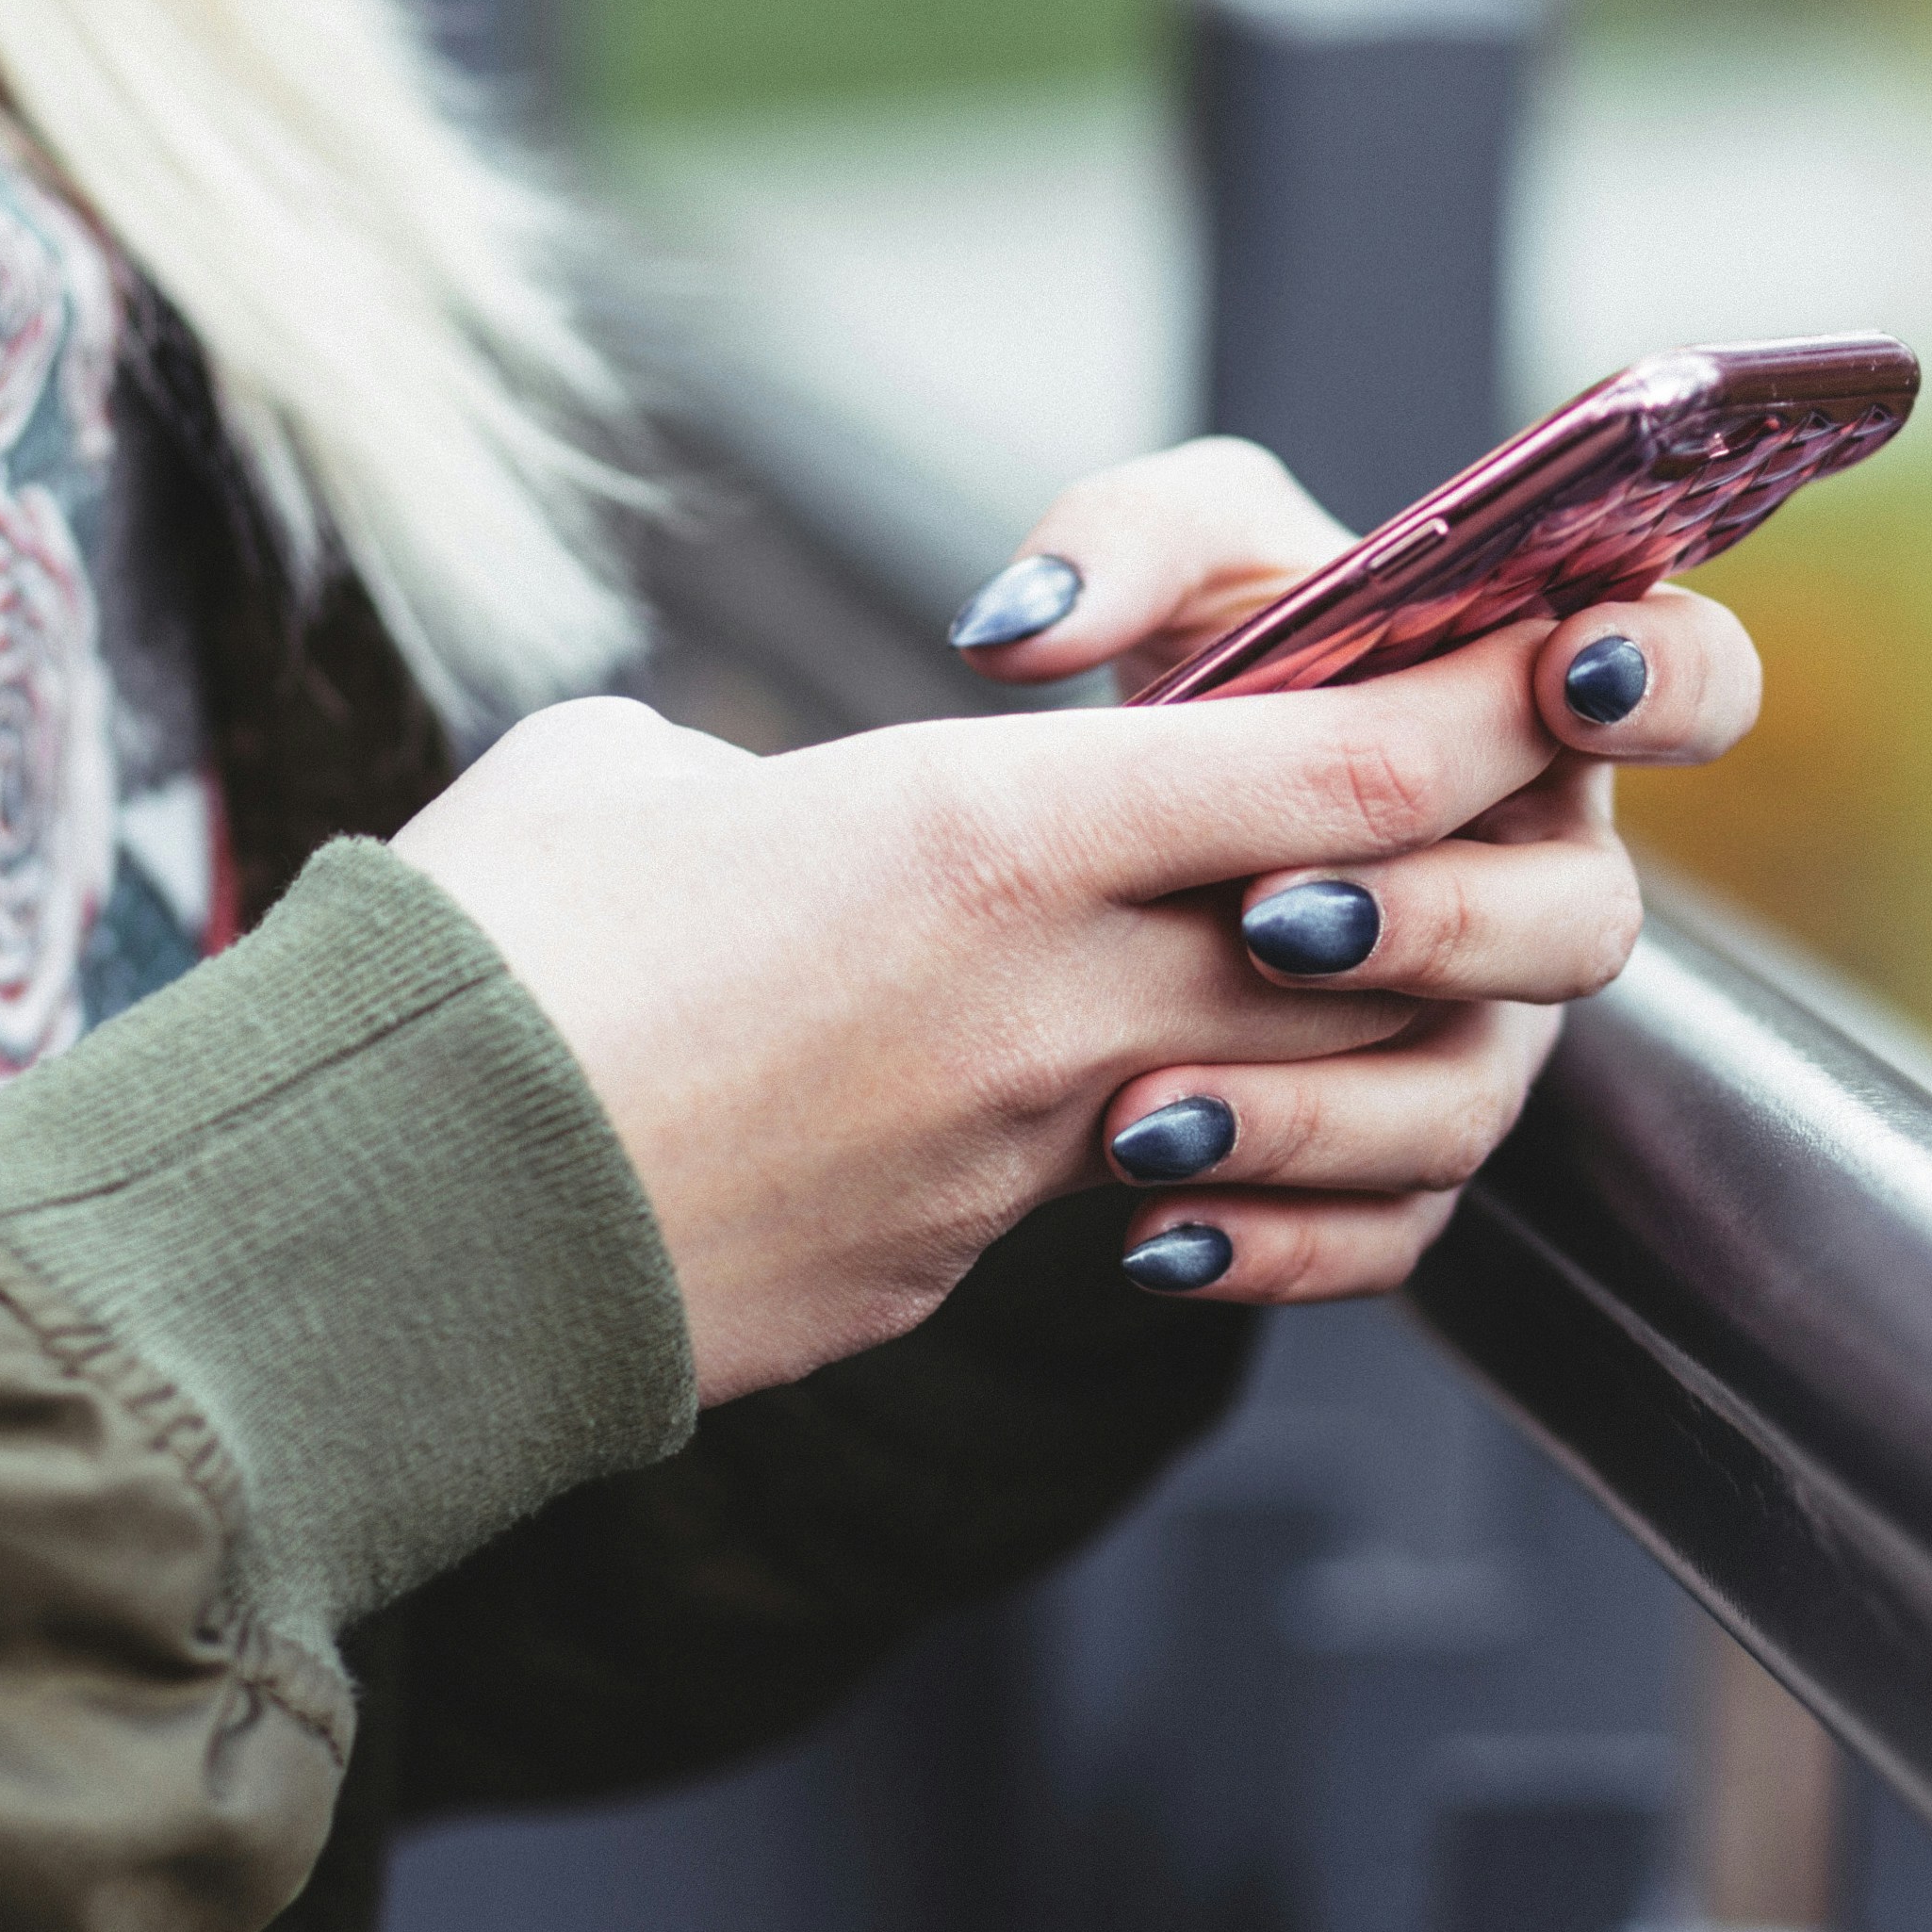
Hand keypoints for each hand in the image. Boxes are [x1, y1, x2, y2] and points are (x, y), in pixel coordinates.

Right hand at [398, 623, 1562, 1401]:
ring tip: (1270, 973)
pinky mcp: (953, 1268)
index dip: (1481, 714)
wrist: (381, 1230)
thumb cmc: (479, 955)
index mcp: (988, 832)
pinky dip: (1162, 1145)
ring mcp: (1018, 1158)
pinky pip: (1129, 1195)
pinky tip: (1097, 1110)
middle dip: (1455, 882)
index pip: (1343, 771)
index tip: (1551, 663)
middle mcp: (1052, 1002)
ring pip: (1282, 1085)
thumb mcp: (629, 776)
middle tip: (1454, 819)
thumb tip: (774, 814)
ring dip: (1322, 1035)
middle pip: (1375, 942)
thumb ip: (769, 772)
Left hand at [938, 439, 1763, 1306]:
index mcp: (1543, 711)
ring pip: (1469, 1103)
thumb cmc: (1209, 665)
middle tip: (1272, 915)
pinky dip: (1272, 1243)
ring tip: (1149, 1110)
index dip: (1667, 682)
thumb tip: (1024, 632)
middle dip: (1439, 922)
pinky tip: (1154, 1232)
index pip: (1695, 683)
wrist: (1123, 844)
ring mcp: (1486, 1032)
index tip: (1565, 674)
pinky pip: (1386, 1233)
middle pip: (1585, 925)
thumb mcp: (1173, 563)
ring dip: (1318, 1111)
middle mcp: (1542, 881)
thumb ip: (1121, 543)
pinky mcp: (1404, 1159)